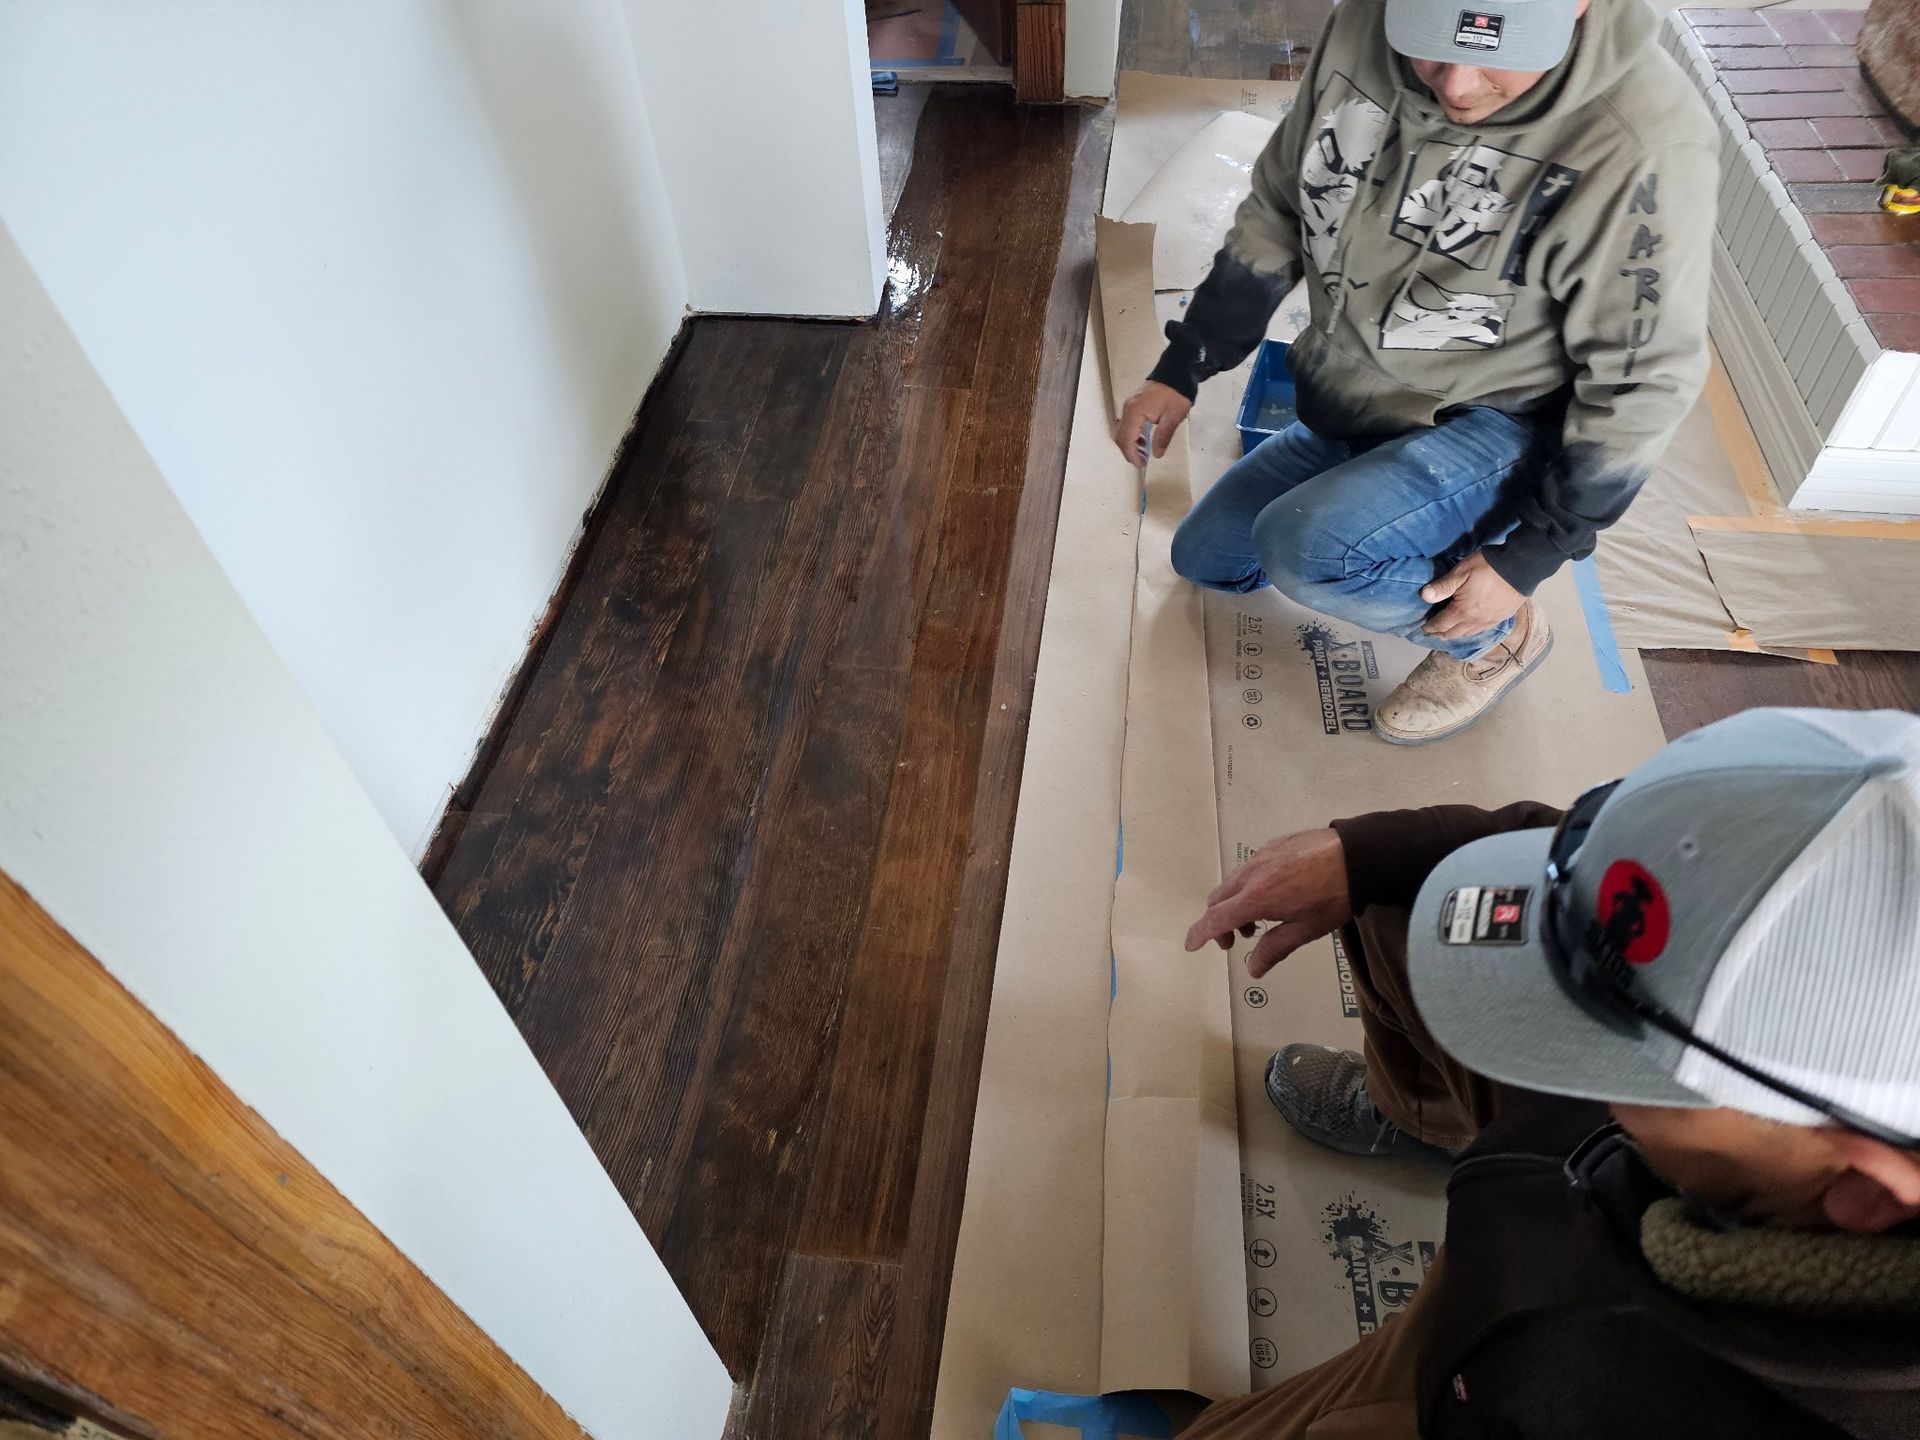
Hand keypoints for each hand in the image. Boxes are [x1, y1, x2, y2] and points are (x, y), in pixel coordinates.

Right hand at [1114, 382, 1193, 466]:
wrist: (1177, 372)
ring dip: (1130, 444)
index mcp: (1136, 412)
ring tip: (1144, 453)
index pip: (1127, 439)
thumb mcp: (1173, 417)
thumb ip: (1163, 437)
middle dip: (1129, 451)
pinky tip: (1143, 440)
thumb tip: (1157, 455)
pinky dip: (1132, 435)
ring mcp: (1129, 406)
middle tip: (1142, 462)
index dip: (1132, 455)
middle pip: (1120, 436)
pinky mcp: (1133, 405)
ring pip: (1122, 431)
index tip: (1140, 465)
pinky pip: (1127, 424)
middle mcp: (1128, 409)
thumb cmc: (1176, 393)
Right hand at [1184, 828, 1351, 978]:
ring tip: (1259, 920)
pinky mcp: (1272, 845)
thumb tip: (1254, 969)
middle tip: (1239, 939)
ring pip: (1231, 883)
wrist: (1357, 855)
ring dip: (1234, 904)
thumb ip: (1275, 949)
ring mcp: (1260, 856)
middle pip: (1217, 899)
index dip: (1200, 934)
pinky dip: (1247, 886)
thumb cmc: (1333, 897)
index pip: (1216, 919)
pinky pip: (1247, 868)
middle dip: (1219, 922)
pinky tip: (1273, 894)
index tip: (1191, 945)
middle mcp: (1250, 875)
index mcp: (1256, 898)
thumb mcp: (1306, 930)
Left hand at [1422, 550, 1522, 641]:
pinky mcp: (1502, 617)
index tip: (1424, 629)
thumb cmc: (1488, 567)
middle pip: (1454, 633)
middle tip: (1434, 632)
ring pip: (1469, 634)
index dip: (1431, 627)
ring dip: (1456, 634)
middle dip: (1441, 634)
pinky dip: (1472, 631)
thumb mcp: (1461, 572)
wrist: (1521, 567)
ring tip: (1449, 632)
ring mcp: (1490, 621)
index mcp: (1463, 611)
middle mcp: (1475, 621)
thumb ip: (1443, 586)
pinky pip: (1482, 630)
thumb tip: (1424, 596)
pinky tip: (1471, 627)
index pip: (1442, 624)